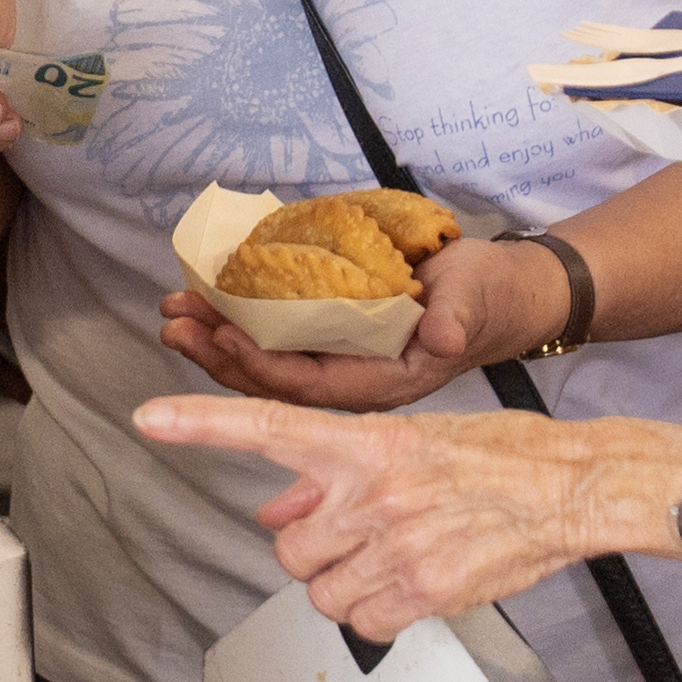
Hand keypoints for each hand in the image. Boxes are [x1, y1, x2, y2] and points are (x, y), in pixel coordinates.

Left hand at [128, 393, 629, 641]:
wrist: (572, 485)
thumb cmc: (495, 455)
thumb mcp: (408, 442)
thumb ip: (332, 475)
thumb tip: (272, 508)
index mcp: (365, 441)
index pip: (267, 427)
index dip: (201, 424)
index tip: (146, 419)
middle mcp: (372, 492)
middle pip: (288, 548)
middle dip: (316, 550)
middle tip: (362, 536)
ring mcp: (398, 544)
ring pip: (321, 592)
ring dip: (347, 585)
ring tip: (397, 557)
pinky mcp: (426, 591)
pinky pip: (364, 624)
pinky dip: (380, 615)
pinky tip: (416, 584)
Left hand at [151, 227, 563, 413]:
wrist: (506, 298)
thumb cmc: (488, 299)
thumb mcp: (476, 302)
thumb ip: (457, 319)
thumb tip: (444, 335)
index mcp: (384, 382)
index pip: (309, 383)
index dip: (261, 361)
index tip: (221, 334)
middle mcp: (354, 381)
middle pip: (274, 381)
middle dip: (220, 354)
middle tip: (176, 322)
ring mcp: (343, 364)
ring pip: (268, 364)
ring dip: (218, 340)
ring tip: (176, 312)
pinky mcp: (336, 342)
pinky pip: (278, 343)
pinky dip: (240, 325)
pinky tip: (207, 306)